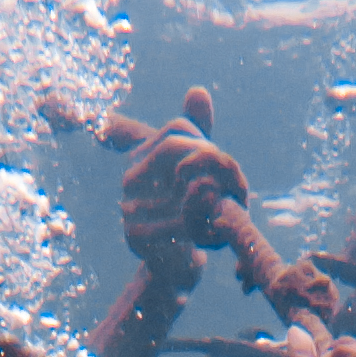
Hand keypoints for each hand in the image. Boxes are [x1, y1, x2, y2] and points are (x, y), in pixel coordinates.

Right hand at [119, 87, 249, 269]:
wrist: (176, 265)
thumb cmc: (190, 213)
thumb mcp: (199, 171)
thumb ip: (198, 133)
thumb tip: (197, 91)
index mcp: (143, 154)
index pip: (179, 127)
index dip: (205, 144)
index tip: (214, 168)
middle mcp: (130, 177)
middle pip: (176, 147)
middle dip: (210, 164)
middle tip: (226, 189)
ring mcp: (129, 206)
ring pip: (185, 185)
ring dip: (213, 199)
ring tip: (218, 213)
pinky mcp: (136, 236)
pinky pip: (181, 220)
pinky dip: (203, 225)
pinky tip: (206, 233)